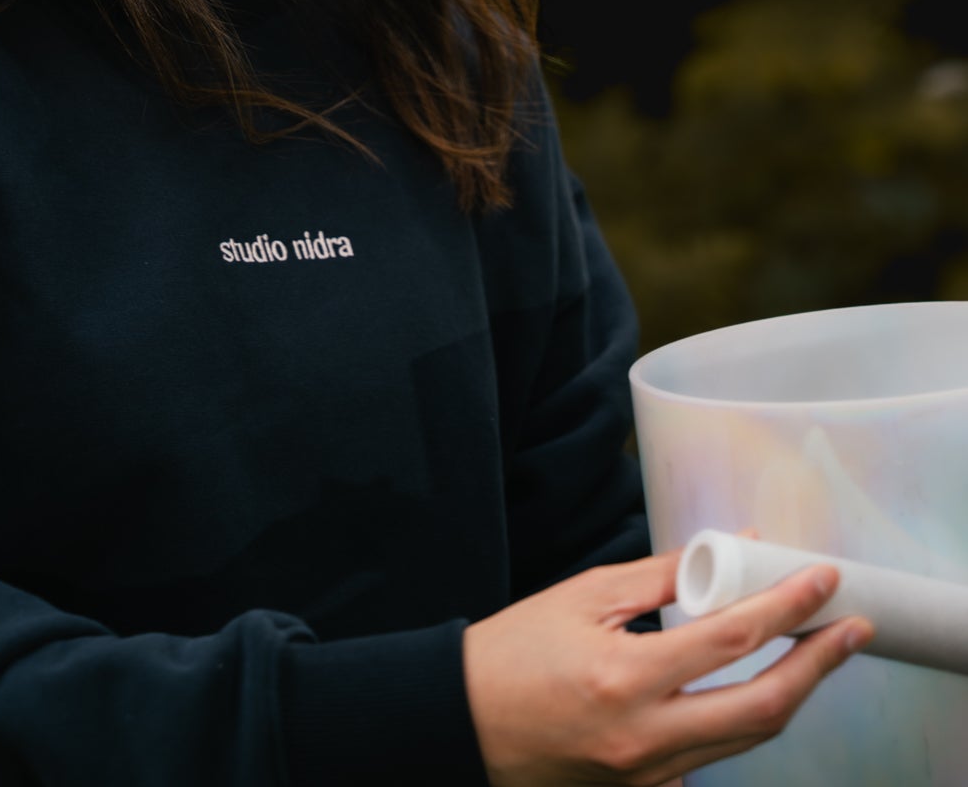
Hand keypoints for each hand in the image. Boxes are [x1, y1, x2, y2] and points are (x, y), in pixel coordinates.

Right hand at [462, 548, 872, 785]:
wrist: (464, 724)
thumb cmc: (514, 653)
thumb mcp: (584, 597)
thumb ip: (661, 578)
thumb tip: (727, 552)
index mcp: (626, 678)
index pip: (732, 638)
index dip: (786, 604)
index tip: (821, 576)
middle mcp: (647, 738)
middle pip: (763, 705)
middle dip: (818, 663)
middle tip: (850, 626)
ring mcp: (650, 777)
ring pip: (748, 738)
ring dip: (792, 693)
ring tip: (816, 652)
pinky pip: (712, 760)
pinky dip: (741, 723)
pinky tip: (754, 693)